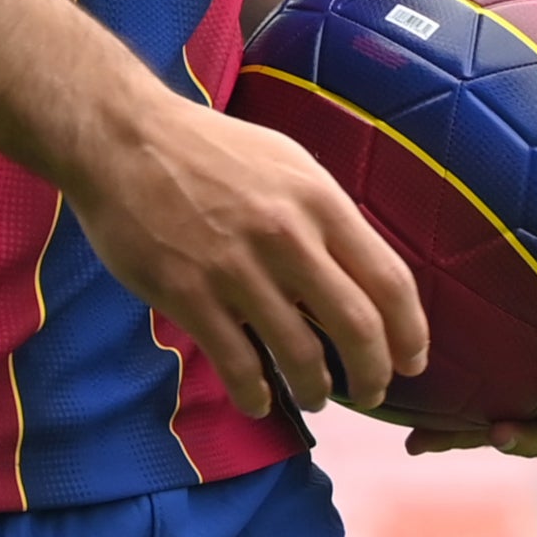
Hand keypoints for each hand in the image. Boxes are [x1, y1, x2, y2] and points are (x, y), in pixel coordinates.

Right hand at [65, 90, 429, 420]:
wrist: (124, 138)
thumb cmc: (208, 148)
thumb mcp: (285, 163)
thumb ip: (325, 216)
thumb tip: (359, 272)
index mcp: (318, 200)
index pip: (389, 280)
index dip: (411, 332)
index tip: (412, 361)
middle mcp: (287, 236)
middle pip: (357, 327)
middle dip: (372, 374)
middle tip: (369, 393)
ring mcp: (237, 268)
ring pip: (301, 356)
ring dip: (315, 389)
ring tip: (313, 396)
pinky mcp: (189, 294)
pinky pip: (238, 365)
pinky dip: (256, 394)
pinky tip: (258, 399)